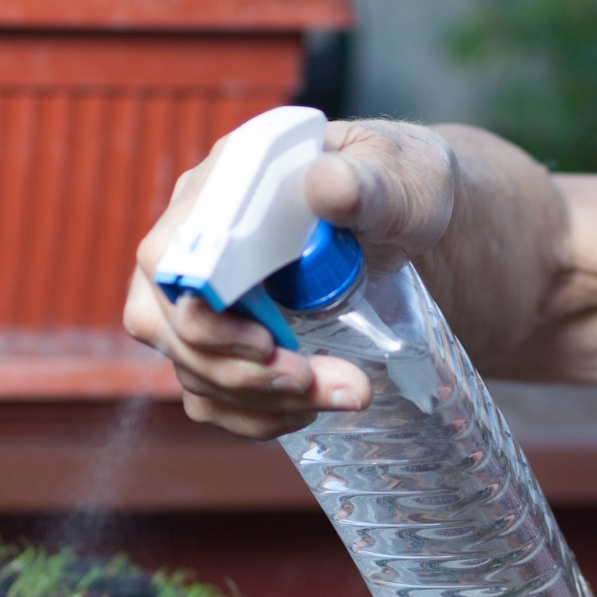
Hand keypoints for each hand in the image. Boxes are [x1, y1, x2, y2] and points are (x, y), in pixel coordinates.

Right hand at [126, 120, 553, 439]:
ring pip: (189, 369)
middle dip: (237, 368)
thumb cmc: (413, 191)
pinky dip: (257, 417)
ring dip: (258, 399)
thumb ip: (371, 181)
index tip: (267, 341)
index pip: (168, 258)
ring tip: (347, 394)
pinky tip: (315, 409)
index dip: (198, 310)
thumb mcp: (407, 178)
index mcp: (225, 186)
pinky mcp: (230, 345)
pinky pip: (211, 398)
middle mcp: (200, 242)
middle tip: (318, 382)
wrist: (433, 238)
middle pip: (163, 324)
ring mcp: (210, 298)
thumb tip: (326, 185)